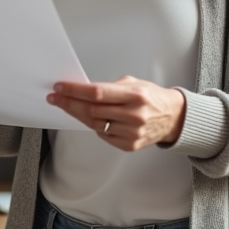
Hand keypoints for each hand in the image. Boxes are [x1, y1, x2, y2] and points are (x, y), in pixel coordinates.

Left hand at [48, 76, 185, 150]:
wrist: (172, 117)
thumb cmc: (151, 97)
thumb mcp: (133, 83)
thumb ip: (109, 87)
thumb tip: (82, 90)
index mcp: (135, 95)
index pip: (97, 92)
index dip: (75, 90)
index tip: (60, 88)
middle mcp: (134, 115)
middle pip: (92, 110)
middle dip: (69, 103)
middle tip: (55, 98)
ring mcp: (132, 133)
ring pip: (94, 124)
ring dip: (78, 115)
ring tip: (68, 106)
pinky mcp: (130, 145)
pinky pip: (103, 136)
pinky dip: (94, 126)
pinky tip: (91, 118)